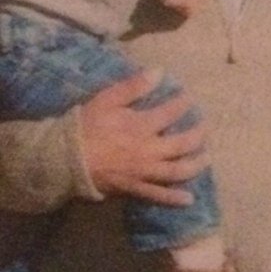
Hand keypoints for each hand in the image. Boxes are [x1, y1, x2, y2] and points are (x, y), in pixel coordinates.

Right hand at [80, 69, 207, 205]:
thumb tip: (159, 71)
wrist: (64, 160)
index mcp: (142, 126)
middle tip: (204, 127)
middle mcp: (148, 150)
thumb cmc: (86, 127)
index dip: (183, 103)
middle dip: (198, 134)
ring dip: (195, 164)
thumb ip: (134, 86)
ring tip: (206, 158)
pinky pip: (157, 195)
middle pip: (182, 143)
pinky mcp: (134, 188)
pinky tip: (189, 199)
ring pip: (176, 170)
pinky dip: (174, 198)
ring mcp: (143, 172)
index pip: (172, 112)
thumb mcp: (107, 100)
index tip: (189, 98)